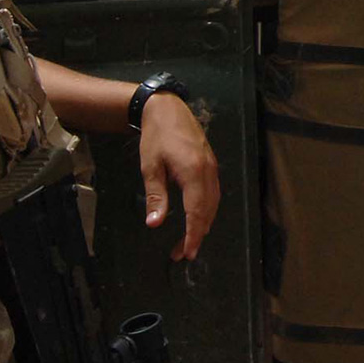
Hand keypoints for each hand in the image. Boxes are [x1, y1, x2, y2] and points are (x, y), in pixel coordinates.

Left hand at [139, 92, 219, 260]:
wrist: (167, 108)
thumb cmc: (156, 136)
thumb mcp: (150, 167)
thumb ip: (155, 196)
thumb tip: (154, 223)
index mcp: (193, 172)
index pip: (197, 212)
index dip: (192, 235)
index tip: (186, 253)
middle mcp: (208, 172)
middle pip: (208, 211)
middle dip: (197, 235)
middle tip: (181, 254)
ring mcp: (212, 168)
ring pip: (213, 204)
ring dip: (202, 224)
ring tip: (188, 241)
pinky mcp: (210, 165)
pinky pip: (213, 194)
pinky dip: (206, 210)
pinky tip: (197, 217)